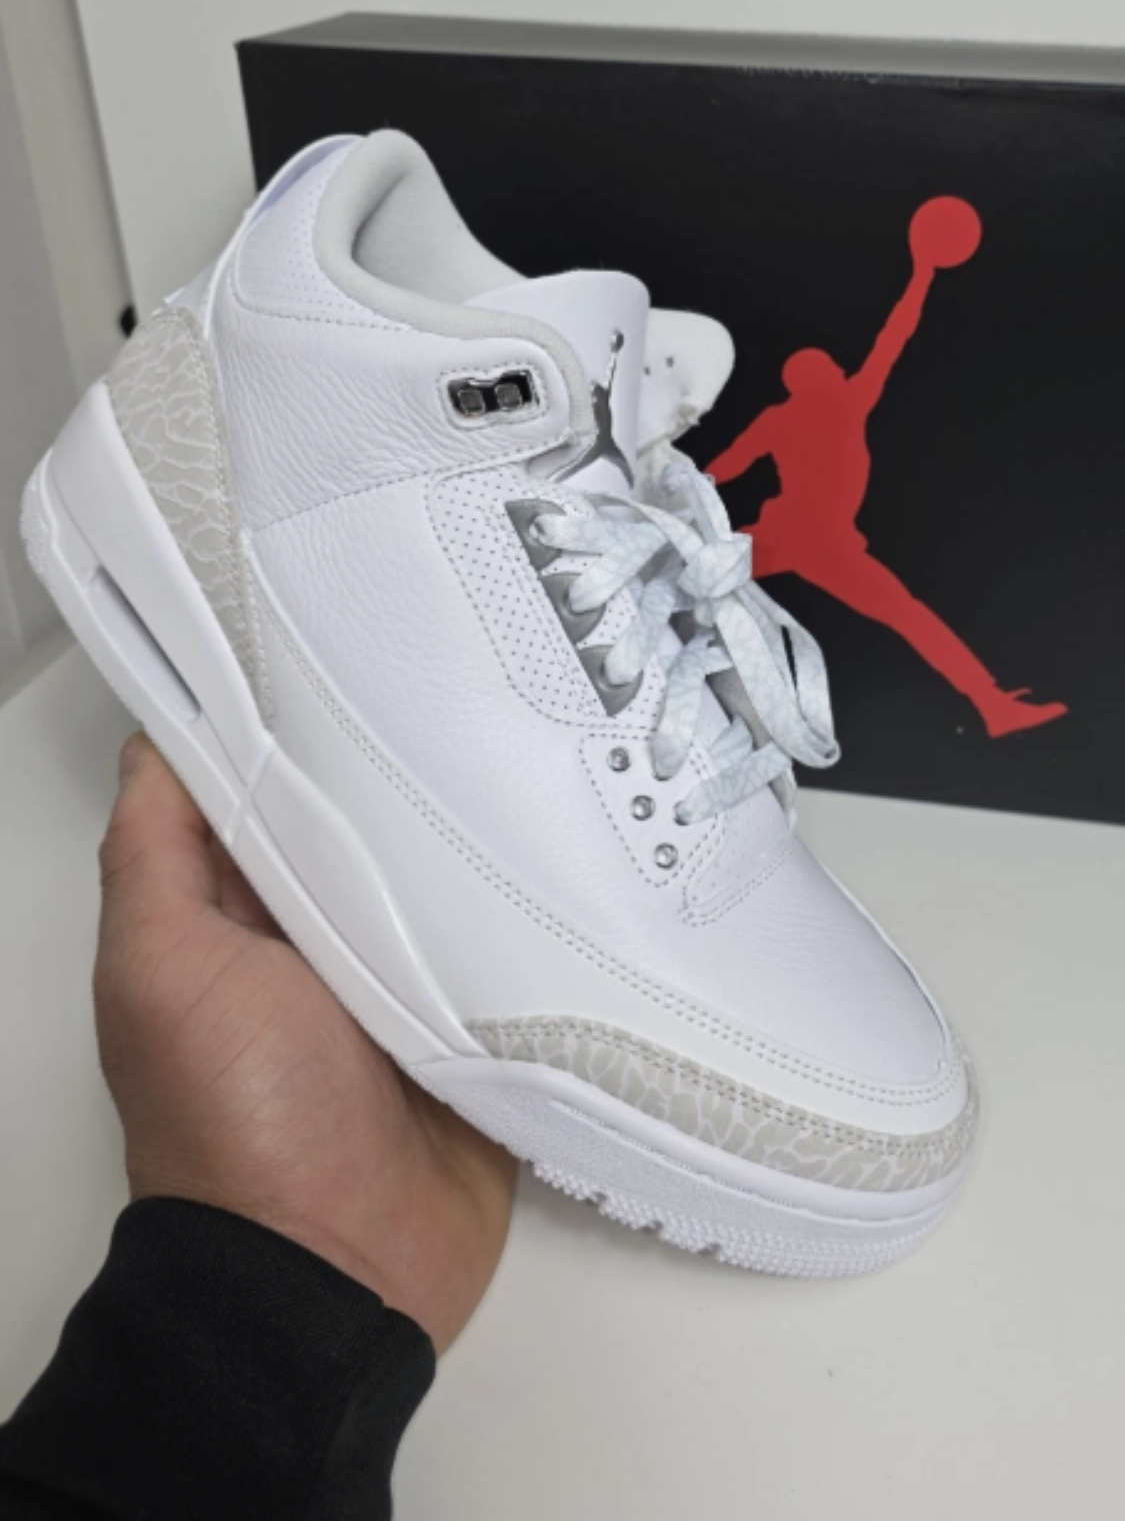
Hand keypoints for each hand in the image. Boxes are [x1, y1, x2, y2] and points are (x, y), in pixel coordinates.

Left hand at [94, 734, 516, 1353]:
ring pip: (440, 873)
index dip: (285, 717)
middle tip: (457, 676)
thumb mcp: (160, 967)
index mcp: (234, 916)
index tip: (332, 638)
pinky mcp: (476, 1021)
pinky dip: (527, 909)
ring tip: (529, 739)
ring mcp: (401, 979)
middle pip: (361, 821)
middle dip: (397, 763)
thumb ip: (154, 854)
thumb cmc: (233, 1121)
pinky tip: (572, 844)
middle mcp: (316, 938)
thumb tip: (157, 740)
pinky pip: (505, 945)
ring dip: (471, 833)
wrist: (333, 1271)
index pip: (260, 787)